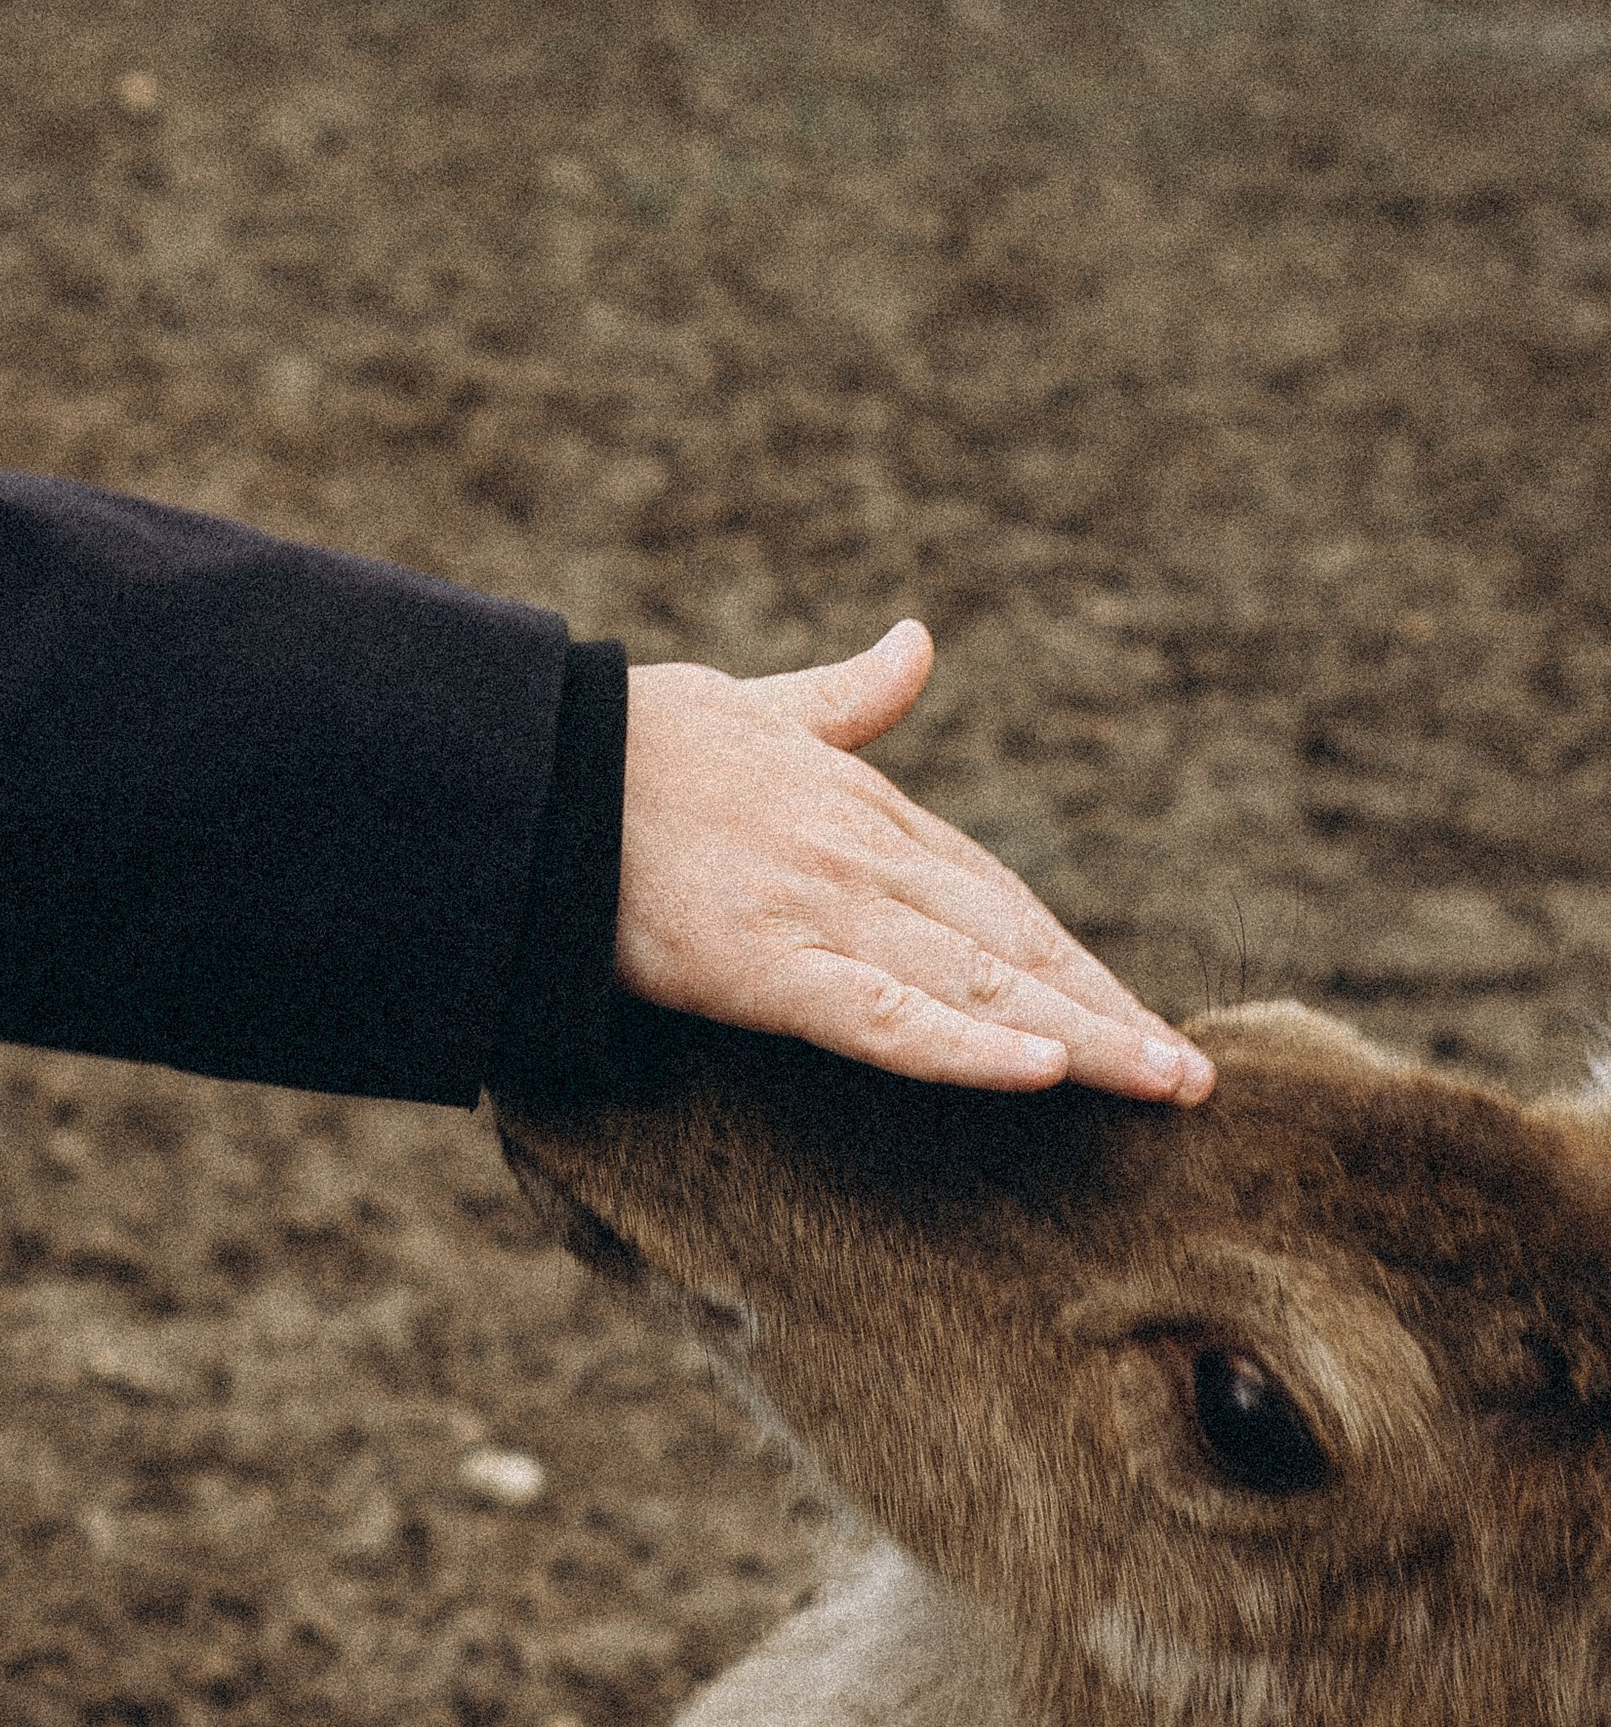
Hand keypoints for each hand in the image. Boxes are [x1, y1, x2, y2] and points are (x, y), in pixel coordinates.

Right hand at [616, 624, 1213, 1100]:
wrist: (535, 761)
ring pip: (978, 984)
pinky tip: (1039, 1071)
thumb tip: (918, 643)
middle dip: (1106, 1011)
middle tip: (1191, 1078)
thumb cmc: (633, 737)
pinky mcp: (767, 965)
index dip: (1075, 962)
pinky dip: (967, 1045)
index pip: (1002, 898)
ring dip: (1077, 1037)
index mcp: (868, 809)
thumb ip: (849, 695)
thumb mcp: (758, 705)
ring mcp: (823, 911)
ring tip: (1159, 1083)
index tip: (1138, 1015)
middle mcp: (866, 859)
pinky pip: (887, 1018)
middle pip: (1014, 947)